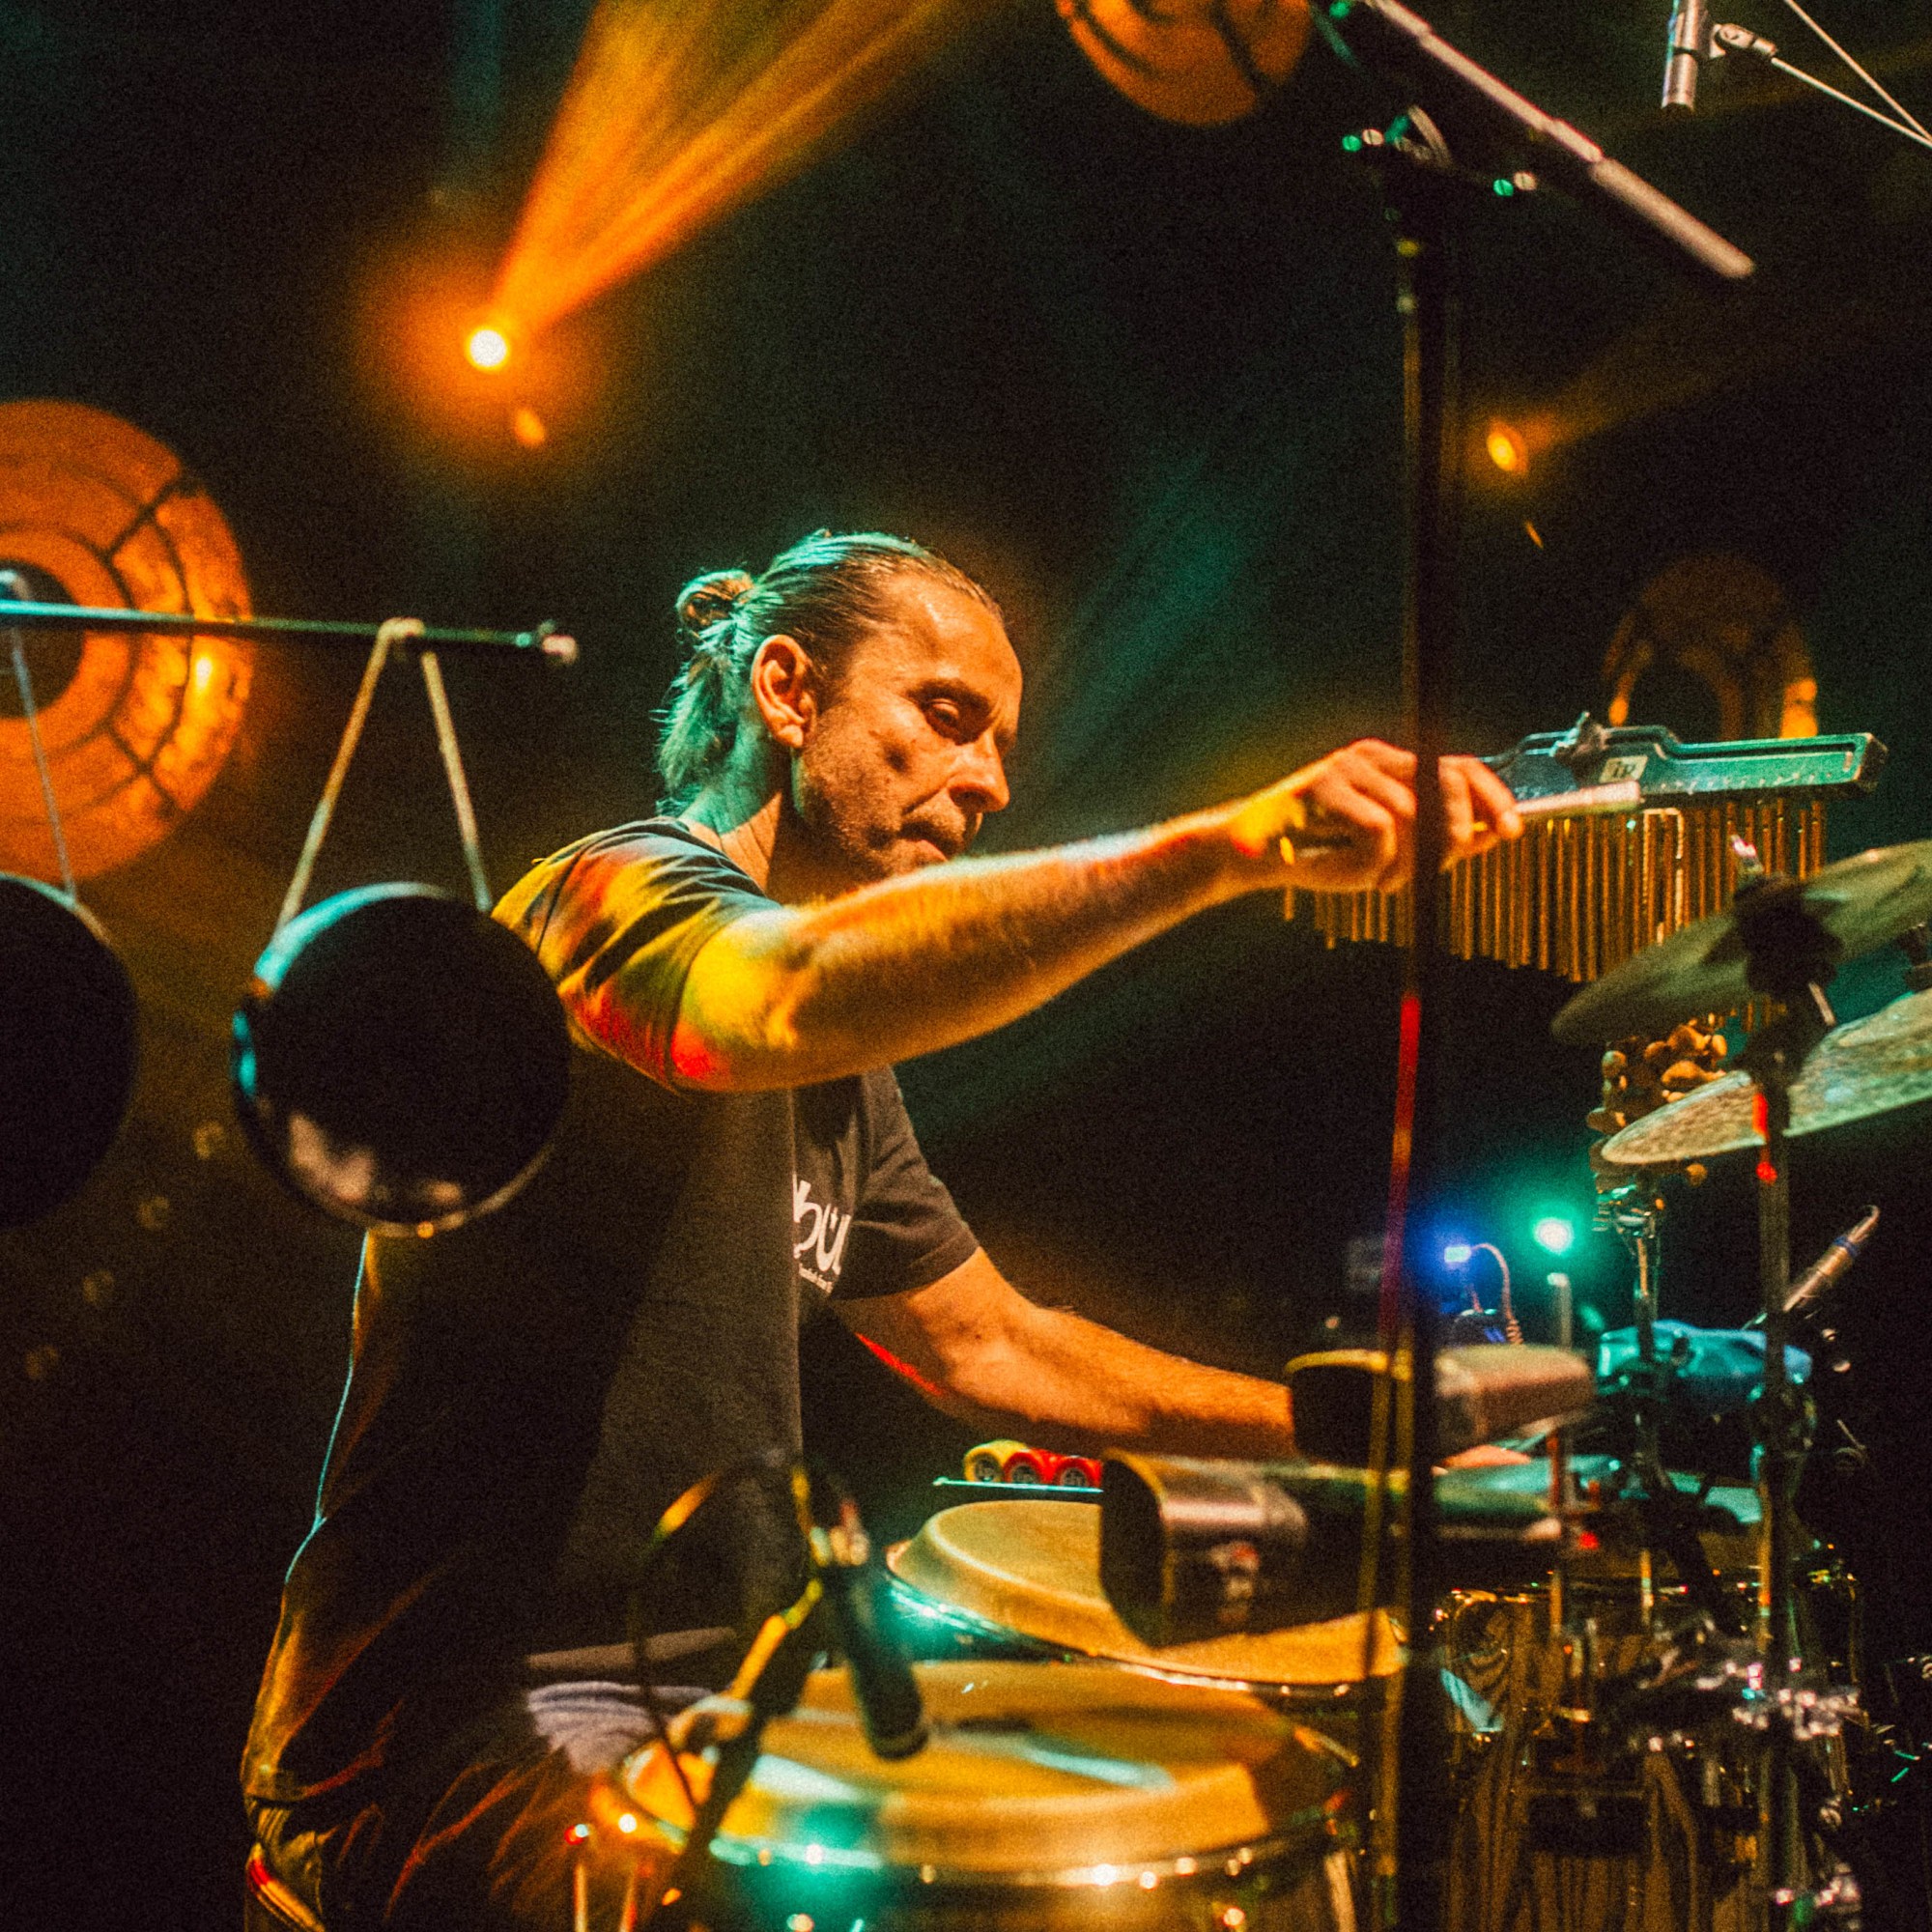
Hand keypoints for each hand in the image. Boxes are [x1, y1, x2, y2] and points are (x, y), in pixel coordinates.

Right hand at [1226, 739, 1521, 894]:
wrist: (1250, 857)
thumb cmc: (1318, 857)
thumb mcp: (1390, 855)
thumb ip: (1438, 843)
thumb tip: (1495, 834)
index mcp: (1390, 767)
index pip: (1458, 767)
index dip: (1492, 796)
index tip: (1513, 829)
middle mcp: (1373, 757)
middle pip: (1445, 780)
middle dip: (1458, 827)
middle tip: (1449, 858)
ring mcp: (1347, 767)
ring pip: (1411, 815)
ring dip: (1400, 862)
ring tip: (1370, 877)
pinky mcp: (1325, 784)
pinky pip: (1378, 829)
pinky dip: (1371, 863)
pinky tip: (1344, 870)